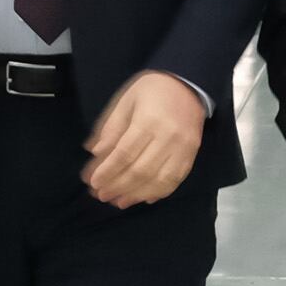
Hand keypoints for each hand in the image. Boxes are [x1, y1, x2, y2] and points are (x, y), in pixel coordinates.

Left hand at [83, 73, 205, 207]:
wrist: (188, 84)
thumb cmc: (151, 90)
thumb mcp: (125, 101)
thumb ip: (111, 127)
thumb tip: (96, 153)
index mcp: (148, 120)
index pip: (125, 153)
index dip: (108, 171)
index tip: (94, 182)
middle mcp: (168, 137)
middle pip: (141, 170)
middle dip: (118, 186)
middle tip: (102, 195)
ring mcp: (183, 148)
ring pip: (159, 180)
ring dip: (137, 194)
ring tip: (119, 201)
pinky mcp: (192, 155)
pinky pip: (175, 180)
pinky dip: (158, 193)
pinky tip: (143, 198)